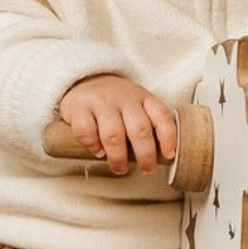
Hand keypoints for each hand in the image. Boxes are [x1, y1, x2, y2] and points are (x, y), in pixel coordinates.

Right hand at [58, 75, 176, 173]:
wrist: (85, 79)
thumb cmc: (115, 101)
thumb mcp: (137, 105)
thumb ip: (148, 124)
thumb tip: (162, 156)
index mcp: (142, 97)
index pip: (161, 115)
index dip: (168, 137)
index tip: (169, 155)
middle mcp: (124, 98)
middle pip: (139, 130)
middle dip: (145, 155)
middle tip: (146, 169)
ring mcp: (101, 101)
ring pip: (114, 134)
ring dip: (119, 157)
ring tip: (120, 167)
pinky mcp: (78, 107)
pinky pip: (87, 132)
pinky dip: (93, 146)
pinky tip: (98, 151)